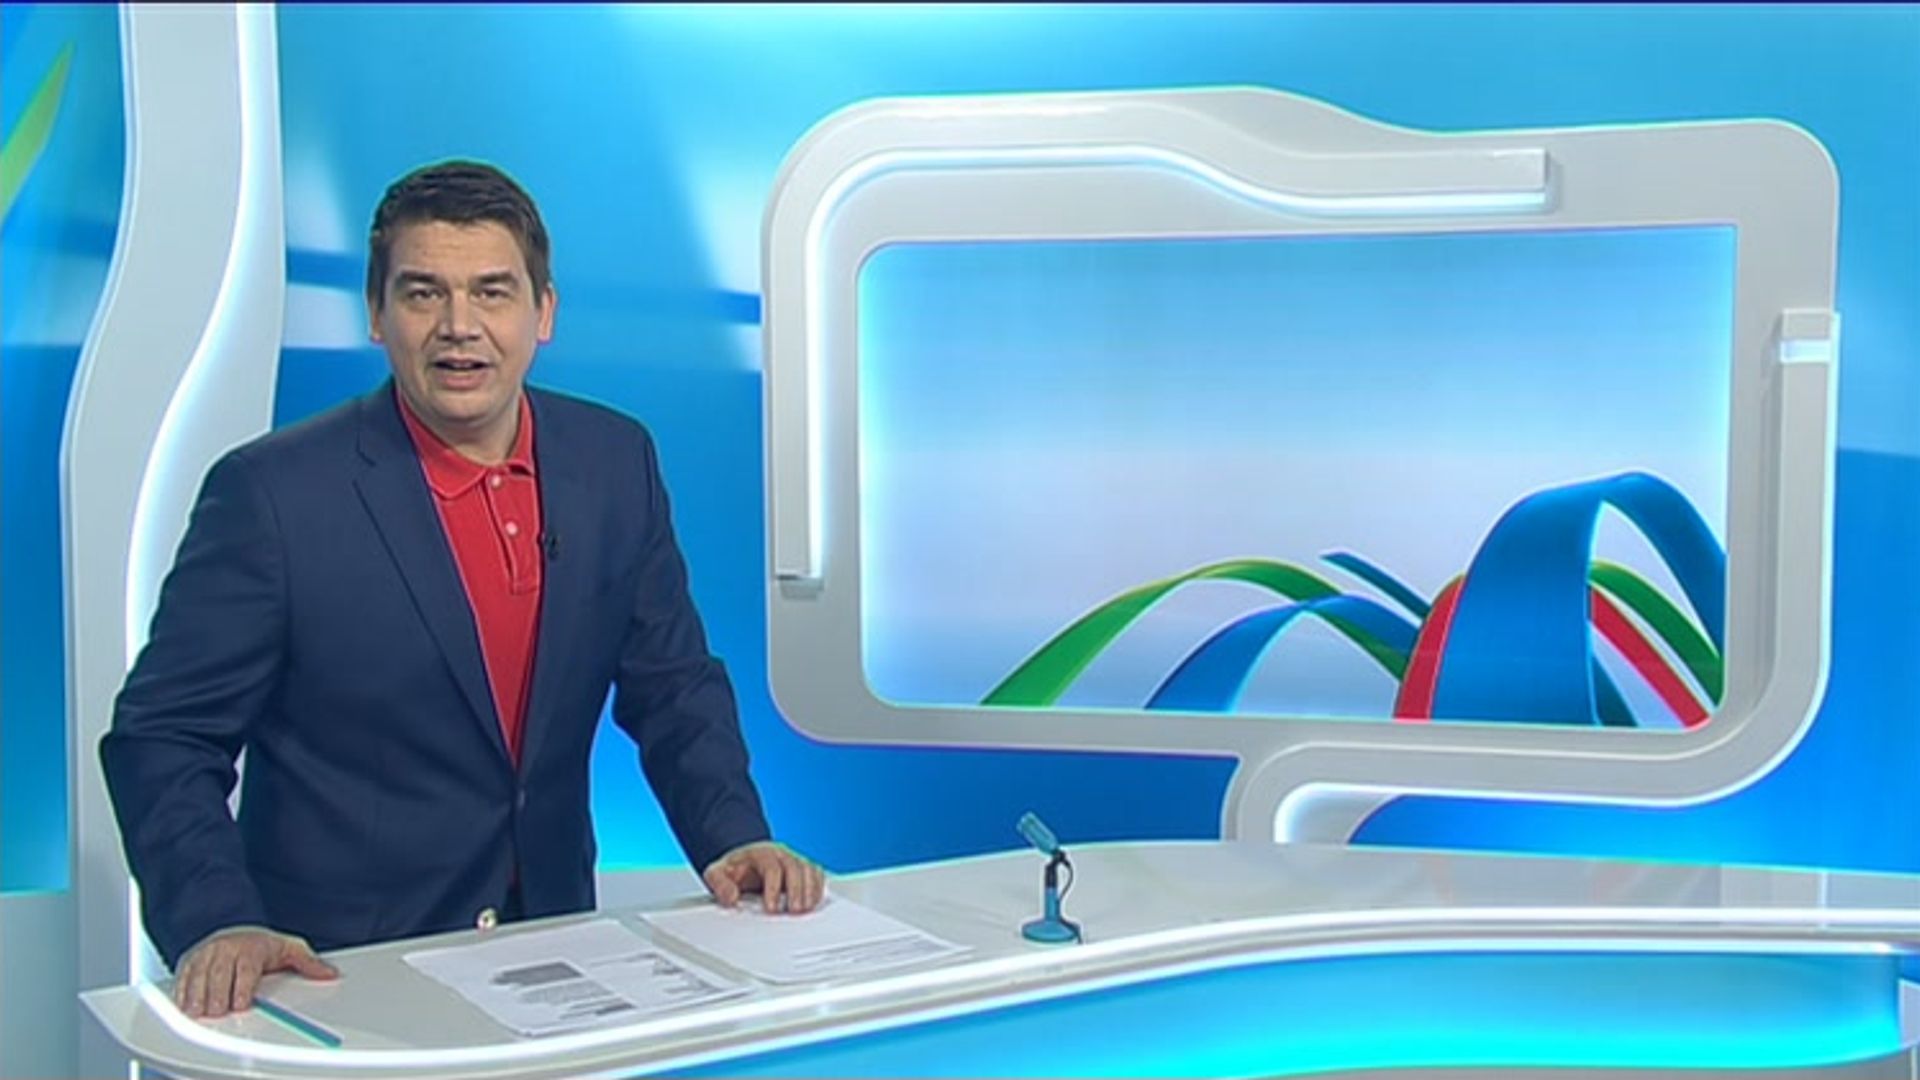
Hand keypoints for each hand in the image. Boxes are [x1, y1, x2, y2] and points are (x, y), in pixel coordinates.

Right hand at [173, 926, 338, 1017]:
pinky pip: (182, 978)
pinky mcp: (189, 963)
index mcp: (250, 947)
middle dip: (217, 995)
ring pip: (198, 977)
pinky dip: (182, 993)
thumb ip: (308, 962)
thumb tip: (329, 974)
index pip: (245, 968)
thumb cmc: (262, 944)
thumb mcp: (289, 948)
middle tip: (217, 1013)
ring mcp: (205, 955)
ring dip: (196, 996)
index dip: (241, 987)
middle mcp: (225, 949)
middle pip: (218, 974)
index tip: (240, 1004)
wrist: (235, 927)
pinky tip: (184, 1007)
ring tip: (197, 1013)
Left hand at [702, 841, 825, 913]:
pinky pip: (816, 874)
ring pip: (809, 869)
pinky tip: (813, 903)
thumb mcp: (716, 873)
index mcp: (760, 853)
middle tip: (794, 911)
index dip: (773, 888)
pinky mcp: (803, 869)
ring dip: (810, 890)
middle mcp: (780, 854)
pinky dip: (817, 888)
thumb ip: (719, 883)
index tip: (772, 909)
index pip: (771, 867)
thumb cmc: (734, 870)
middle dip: (797, 890)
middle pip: (795, 867)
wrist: (744, 863)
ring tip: (806, 909)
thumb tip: (730, 897)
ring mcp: (794, 860)